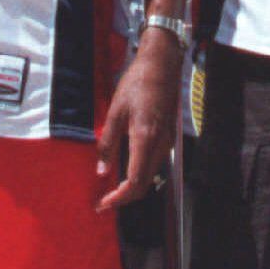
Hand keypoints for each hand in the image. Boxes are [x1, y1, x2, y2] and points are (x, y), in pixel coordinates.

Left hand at [96, 30, 182, 209]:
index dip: (119, 198)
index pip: (135, 182)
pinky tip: (124, 170)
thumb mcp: (116, 111)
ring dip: (132, 187)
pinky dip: (140, 174)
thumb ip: (108, 143)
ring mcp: (166, 142)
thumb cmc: (137, 83)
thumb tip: (101, 171)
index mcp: (145, 138)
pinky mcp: (167, 137)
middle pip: (145, 184)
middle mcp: (160, 145)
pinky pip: (154, 164)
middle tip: (104, 200)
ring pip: (150, 176)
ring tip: (111, 188)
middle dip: (124, 197)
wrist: (162, 65)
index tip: (103, 203)